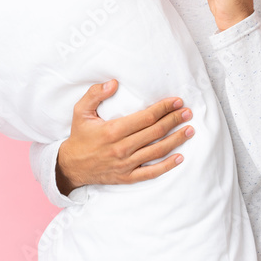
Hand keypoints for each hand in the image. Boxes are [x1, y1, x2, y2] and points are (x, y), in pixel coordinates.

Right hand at [54, 80, 194, 194]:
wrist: (70, 167)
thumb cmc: (79, 137)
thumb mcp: (80, 112)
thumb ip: (94, 94)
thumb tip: (113, 83)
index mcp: (112, 131)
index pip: (145, 118)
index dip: (163, 108)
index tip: (176, 101)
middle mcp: (121, 148)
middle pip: (155, 133)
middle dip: (174, 121)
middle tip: (188, 112)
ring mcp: (125, 164)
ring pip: (157, 151)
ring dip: (176, 140)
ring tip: (190, 130)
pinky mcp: (127, 177)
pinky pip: (151, 173)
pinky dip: (167, 166)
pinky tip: (180, 157)